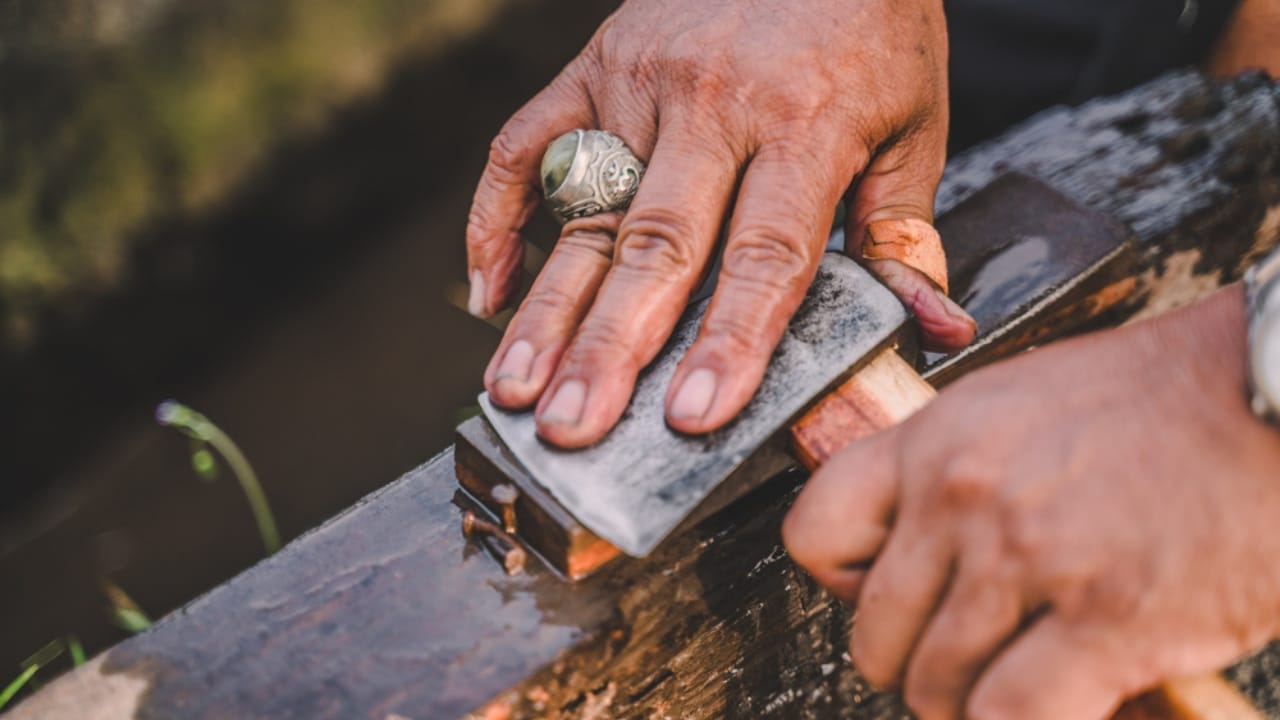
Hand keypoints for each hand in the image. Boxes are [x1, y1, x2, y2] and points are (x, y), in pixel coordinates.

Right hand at [466, 0, 975, 447]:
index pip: (765, 255)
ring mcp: (640, 83)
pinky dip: (496, 218)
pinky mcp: (593, 65)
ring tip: (513, 390)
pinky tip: (489, 292)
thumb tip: (934, 329)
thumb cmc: (869, 24)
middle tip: (573, 428)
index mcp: (806, 123)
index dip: (730, 340)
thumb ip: (905, 230)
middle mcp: (713, 105)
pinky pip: (526, 144)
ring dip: (546, 308)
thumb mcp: (913, 119)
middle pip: (657, 246)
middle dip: (611, 348)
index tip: (694, 416)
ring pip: (585, 213)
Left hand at [784, 286, 1279, 719]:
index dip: (843, 587)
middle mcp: (964, 496)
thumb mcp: (1022, 404)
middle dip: (915, 667)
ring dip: (972, 708)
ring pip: (937, 686)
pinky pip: (1014, 717)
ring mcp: (1028, 557)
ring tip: (1019, 689)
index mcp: (938, 439)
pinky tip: (1069, 708)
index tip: (880, 600)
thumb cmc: (1163, 400)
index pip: (815, 531)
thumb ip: (958, 471)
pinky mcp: (1107, 618)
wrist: (1271, 394)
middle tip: (966, 663)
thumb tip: (923, 557)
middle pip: (876, 634)